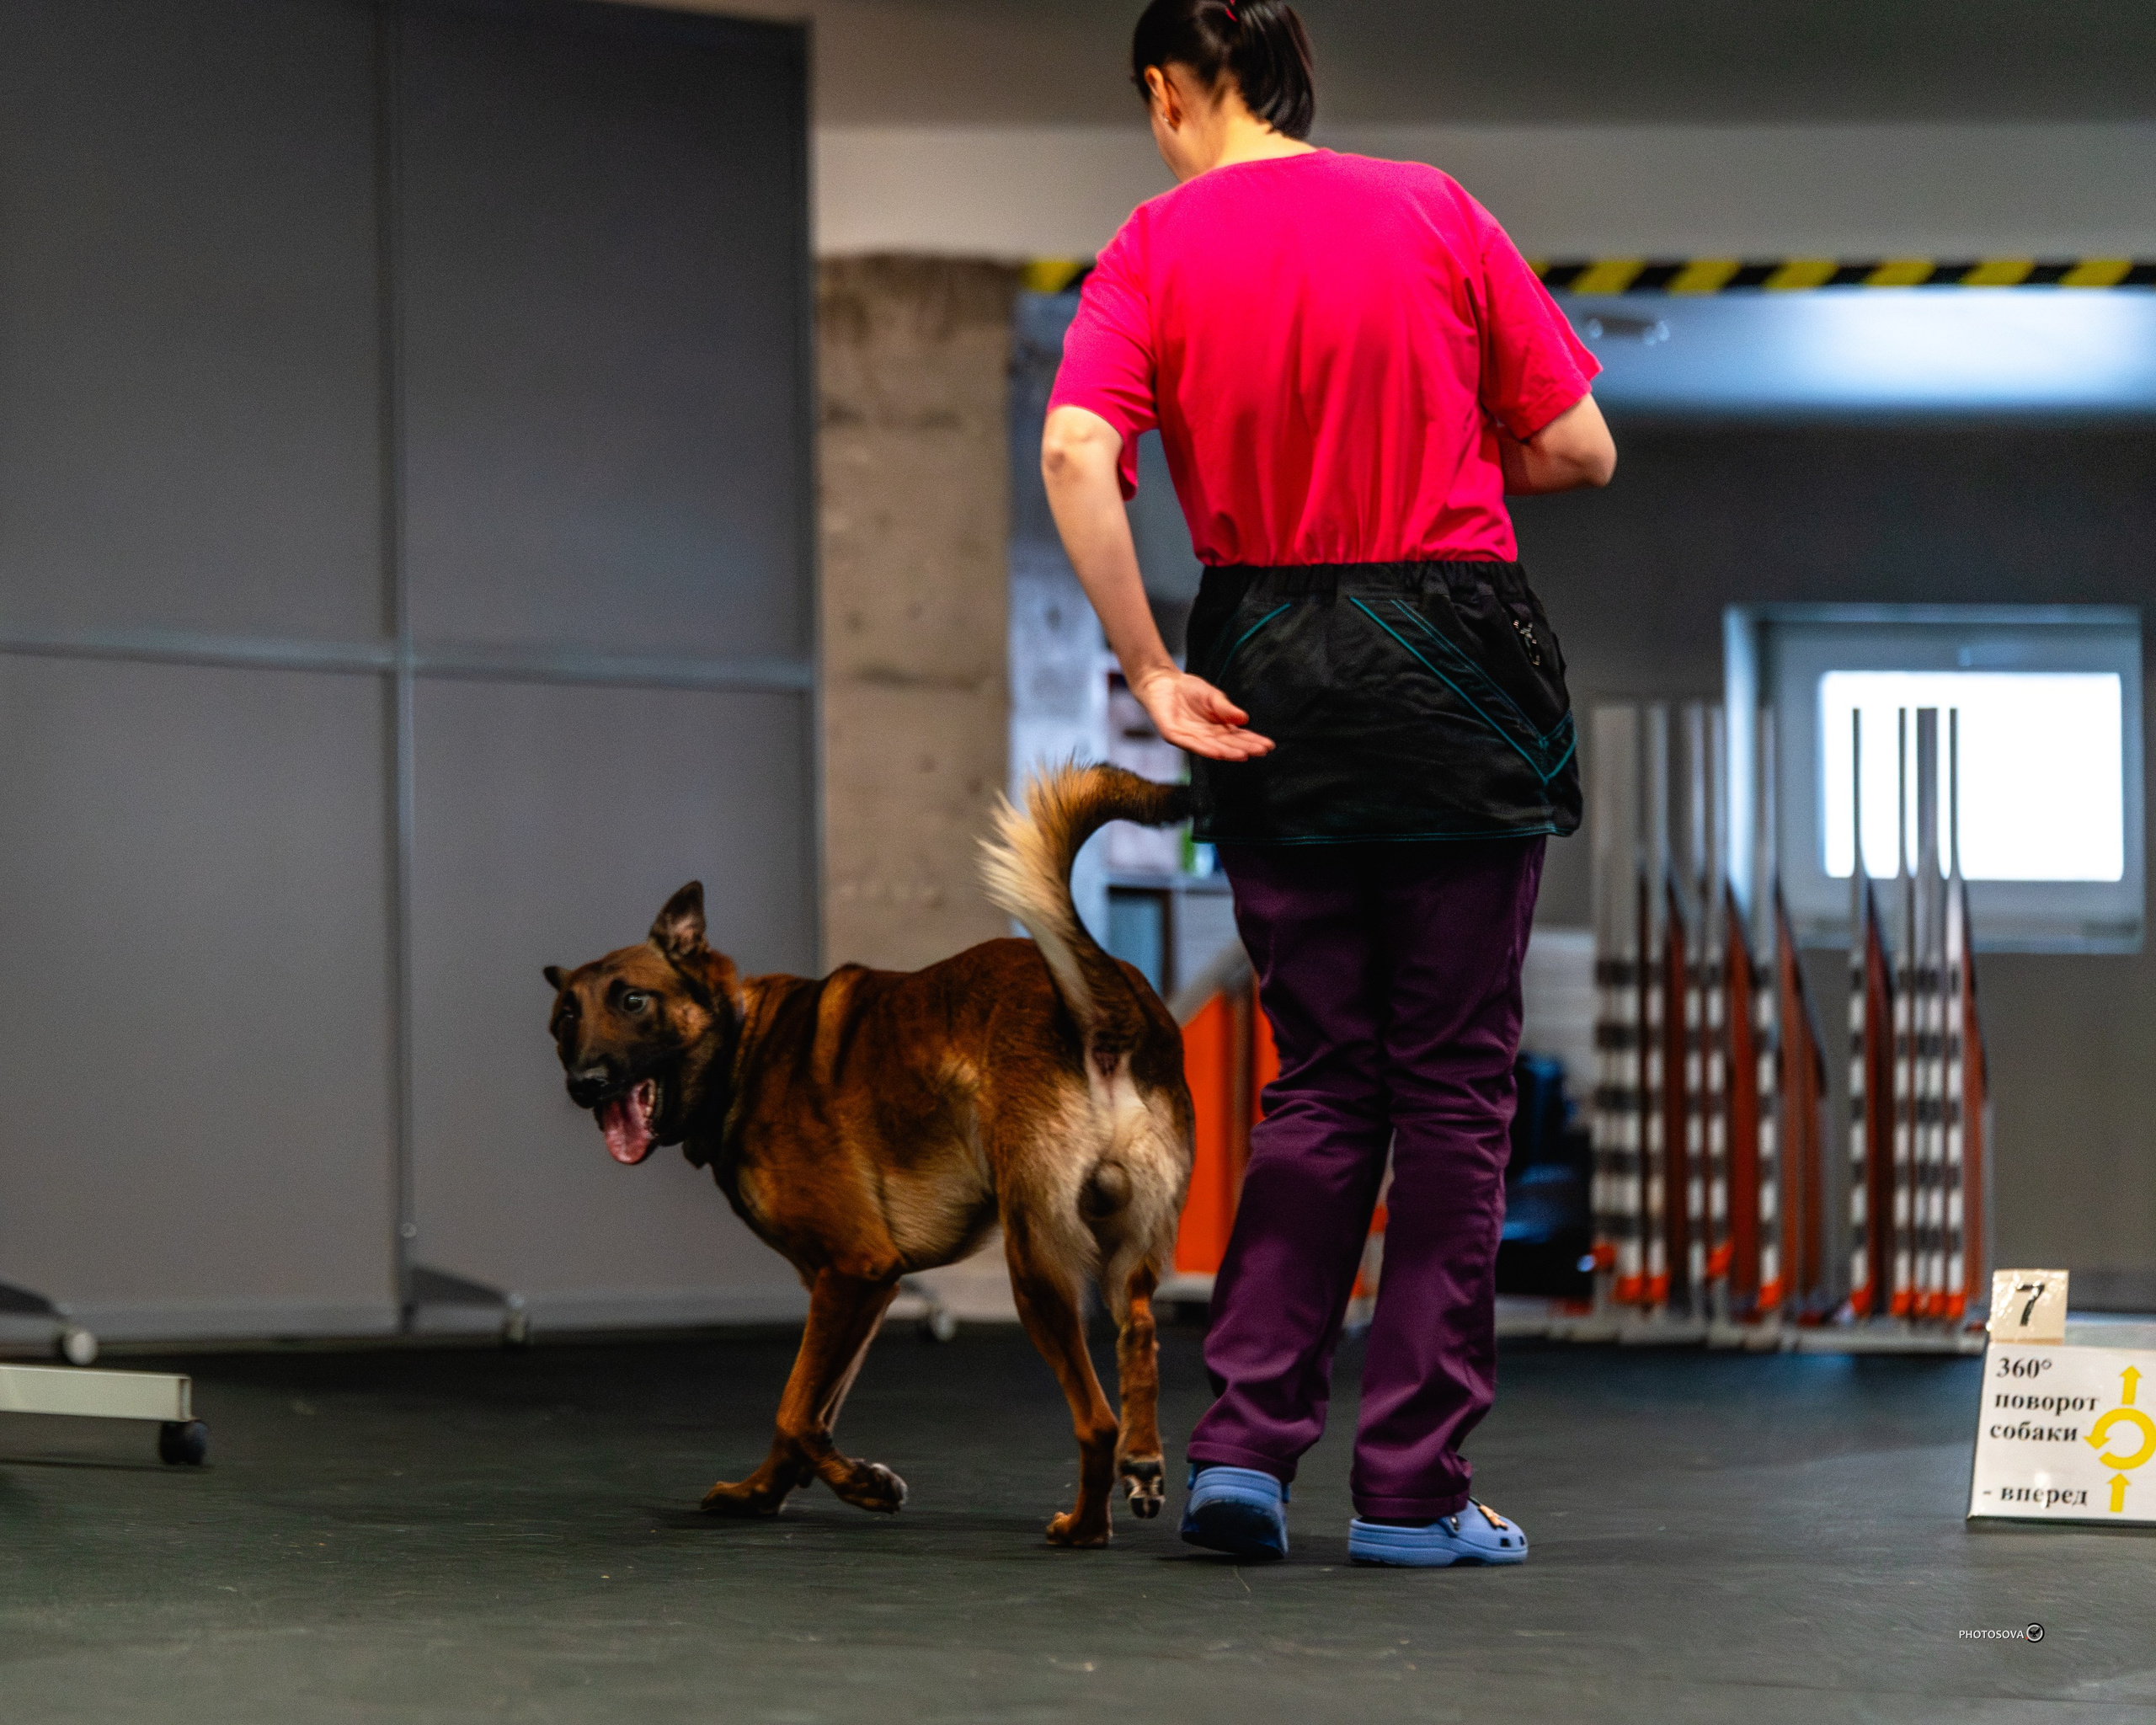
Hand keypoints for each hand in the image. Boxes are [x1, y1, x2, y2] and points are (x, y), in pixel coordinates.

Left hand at [1131, 668, 1274, 761]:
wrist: (1161, 681)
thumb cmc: (1187, 689)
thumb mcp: (1212, 696)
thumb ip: (1226, 708)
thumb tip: (1245, 718)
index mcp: (1216, 727)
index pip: (1237, 736)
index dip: (1252, 741)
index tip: (1268, 745)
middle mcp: (1205, 736)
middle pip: (1228, 744)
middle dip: (1245, 748)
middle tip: (1262, 751)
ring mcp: (1189, 737)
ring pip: (1212, 748)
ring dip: (1228, 752)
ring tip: (1245, 755)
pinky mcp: (1174, 735)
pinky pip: (1191, 744)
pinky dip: (1206, 749)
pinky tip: (1219, 753)